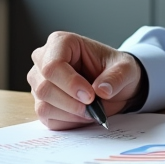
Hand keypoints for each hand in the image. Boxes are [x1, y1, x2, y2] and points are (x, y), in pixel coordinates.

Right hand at [27, 31, 143, 130]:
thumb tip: (102, 91)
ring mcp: (39, 82)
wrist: (114, 85)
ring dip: (70, 113)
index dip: (70, 84)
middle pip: (44, 88)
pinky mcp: (41, 102)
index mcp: (61, 43)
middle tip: (93, 106)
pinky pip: (46, 118)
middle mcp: (43, 60)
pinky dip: (67, 121)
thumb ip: (116, 77)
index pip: (52, 66)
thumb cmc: (115, 69)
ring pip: (43, 105)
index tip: (90, 96)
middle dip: (71, 102)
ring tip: (90, 109)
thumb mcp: (126, 69)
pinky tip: (81, 114)